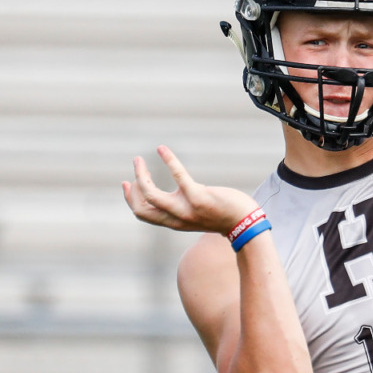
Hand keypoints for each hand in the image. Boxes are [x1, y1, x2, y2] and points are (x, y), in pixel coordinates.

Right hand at [122, 145, 257, 235]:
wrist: (244, 222)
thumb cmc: (223, 216)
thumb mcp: (197, 216)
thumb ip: (183, 209)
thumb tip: (178, 193)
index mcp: (174, 222)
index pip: (143, 214)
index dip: (131, 199)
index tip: (128, 183)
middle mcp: (176, 218)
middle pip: (141, 207)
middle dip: (131, 189)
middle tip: (135, 167)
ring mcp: (186, 208)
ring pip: (151, 195)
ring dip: (141, 175)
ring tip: (138, 159)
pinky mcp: (199, 196)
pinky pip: (178, 175)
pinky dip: (168, 160)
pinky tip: (162, 149)